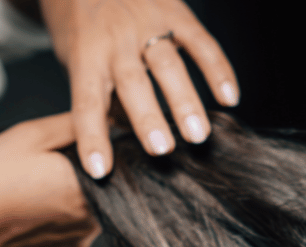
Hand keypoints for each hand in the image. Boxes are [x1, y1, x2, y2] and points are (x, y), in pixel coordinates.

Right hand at [0, 112, 97, 246]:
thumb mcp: (28, 135)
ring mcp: (80, 242)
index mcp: (90, 185)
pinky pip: (70, 231)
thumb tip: (103, 119)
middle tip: (38, 170)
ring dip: (67, 199)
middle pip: (100, 186)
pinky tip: (29, 214)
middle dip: (77, 174)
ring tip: (30, 191)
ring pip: (86, 210)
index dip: (89, 151)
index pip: (112, 161)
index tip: (61, 151)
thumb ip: (72, 125)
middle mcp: (94, 219)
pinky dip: (55, 221)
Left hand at [33, 0, 238, 177]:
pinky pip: (200, 43)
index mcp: (84, 56)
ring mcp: (146, 24)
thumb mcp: (76, 59)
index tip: (100, 171)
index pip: (86, 102)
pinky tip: (229, 97)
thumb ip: (101, 96)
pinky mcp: (175, 12)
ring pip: (167, 64)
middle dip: (148, 118)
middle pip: (132, 82)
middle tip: (163, 150)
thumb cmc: (82, 26)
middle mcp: (115, 40)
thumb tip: (120, 138)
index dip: (92, 137)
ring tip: (198, 134)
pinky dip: (217, 70)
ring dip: (184, 101)